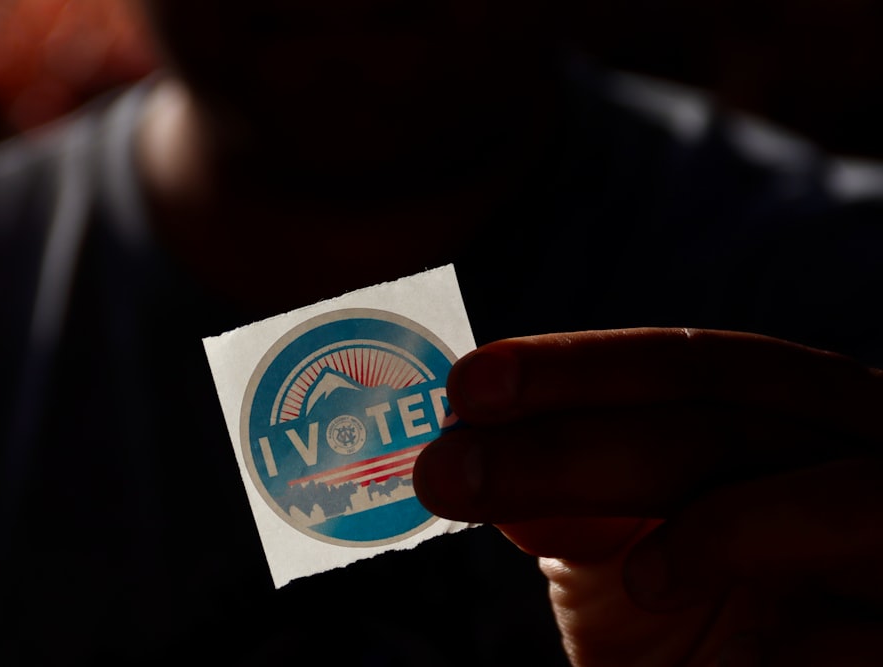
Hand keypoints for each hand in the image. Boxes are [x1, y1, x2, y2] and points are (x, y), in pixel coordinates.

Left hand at [413, 328, 882, 665]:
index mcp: (785, 414)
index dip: (579, 369)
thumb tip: (476, 457)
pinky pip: (878, 627)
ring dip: (720, 527)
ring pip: (831, 497)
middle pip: (731, 414)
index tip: (468, 387)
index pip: (688, 365)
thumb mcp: (630, 557)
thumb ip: (575, 505)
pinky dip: (811, 641)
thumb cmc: (716, 621)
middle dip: (585, 439)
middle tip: (458, 466)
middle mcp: (857, 448)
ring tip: (640, 579)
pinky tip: (749, 663)